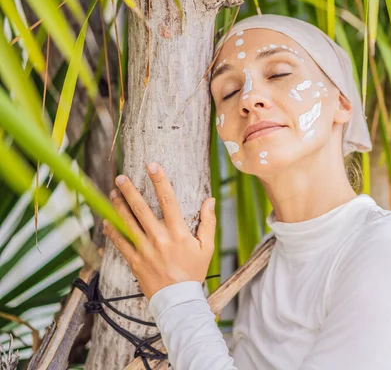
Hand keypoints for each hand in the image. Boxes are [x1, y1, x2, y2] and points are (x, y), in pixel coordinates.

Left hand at [102, 162, 215, 298]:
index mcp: (179, 232)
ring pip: (127, 223)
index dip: (160, 181)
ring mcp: (145, 250)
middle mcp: (160, 238)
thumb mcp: (207, 247)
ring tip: (112, 193)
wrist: (179, 300)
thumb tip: (210, 200)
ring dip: (118, 206)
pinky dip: (112, 231)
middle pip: (141, 208)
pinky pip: (120, 243)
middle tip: (120, 177)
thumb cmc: (194, 271)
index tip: (152, 165)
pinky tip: (106, 220)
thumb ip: (208, 222)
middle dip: (130, 190)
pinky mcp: (135, 261)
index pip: (168, 200)